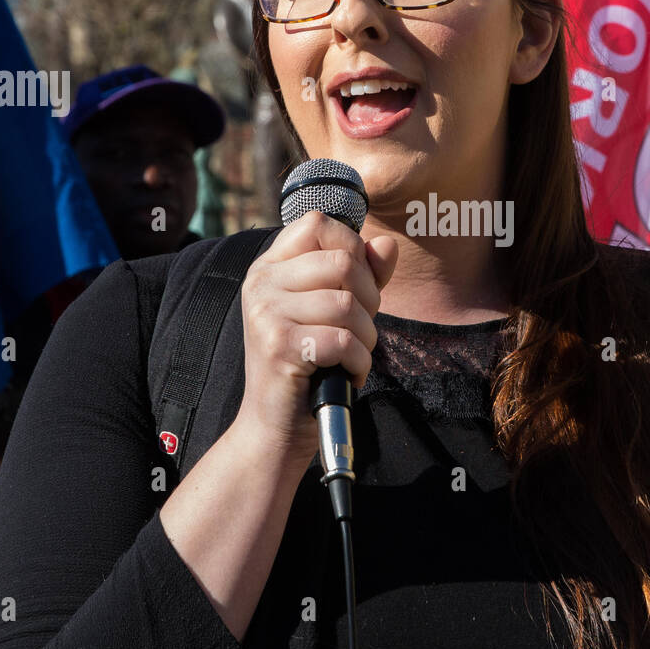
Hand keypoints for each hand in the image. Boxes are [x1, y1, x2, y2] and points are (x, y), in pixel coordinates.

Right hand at [235, 211, 396, 463]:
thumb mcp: (335, 311)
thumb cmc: (310, 363)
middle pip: (342, 262)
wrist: (276, 424)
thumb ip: (362, 275)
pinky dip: (358, 362)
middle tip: (359, 330)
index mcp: (270, 266)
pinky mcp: (279, 346)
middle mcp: (261, 282)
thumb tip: (387, 244)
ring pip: (347, 304)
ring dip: (366, 337)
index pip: (318, 223)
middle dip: (369, 299)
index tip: (355, 285)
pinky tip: (347, 374)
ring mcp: (266, 313)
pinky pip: (344, 339)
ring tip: (353, 356)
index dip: (352, 247)